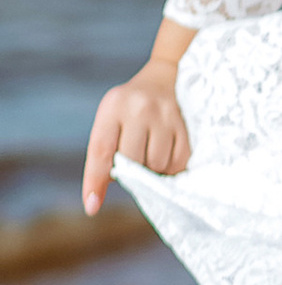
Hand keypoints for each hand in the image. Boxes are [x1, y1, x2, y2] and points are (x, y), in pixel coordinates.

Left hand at [84, 29, 193, 212]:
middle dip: (132, 170)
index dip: (95, 181)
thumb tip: (111, 186)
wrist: (164, 78)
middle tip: (134, 162)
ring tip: (151, 152)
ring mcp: (166, 114)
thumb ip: (106, 149)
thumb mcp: (110, 118)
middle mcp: (139, 108)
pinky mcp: (185, 123)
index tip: (92, 207)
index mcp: (112, 106)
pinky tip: (166, 153)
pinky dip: (171, 166)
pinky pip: (179, 162)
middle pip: (133, 161)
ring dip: (153, 169)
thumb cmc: (129, 108)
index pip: (101, 150)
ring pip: (158, 165)